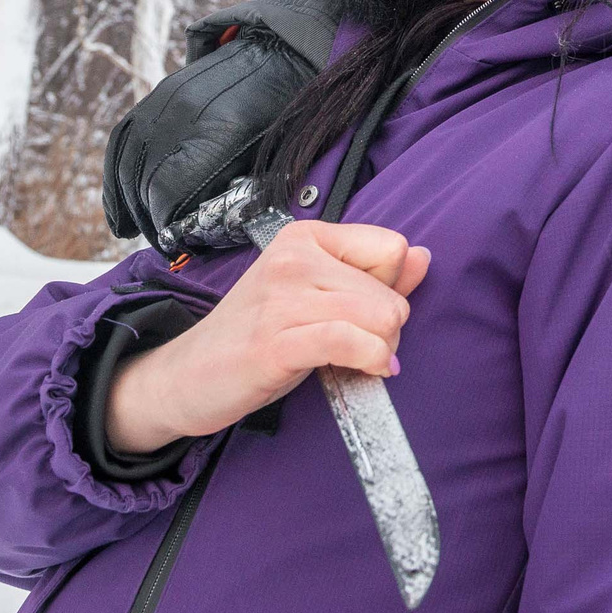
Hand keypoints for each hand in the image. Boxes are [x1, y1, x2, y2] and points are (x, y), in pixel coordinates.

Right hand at [105, 221, 431, 454]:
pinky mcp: (276, 342)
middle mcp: (293, 258)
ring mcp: (282, 299)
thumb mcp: (317, 294)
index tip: (366, 313)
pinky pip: (351, 342)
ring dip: (383, 349)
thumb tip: (423, 256)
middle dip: (389, 328)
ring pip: (379, 316)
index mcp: (304, 237)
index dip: (391, 287)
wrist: (188, 375)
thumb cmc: (258, 334)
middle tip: (362, 348)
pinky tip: (369, 370)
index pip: (391, 248)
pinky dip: (372, 360)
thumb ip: (372, 275)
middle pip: (391, 292)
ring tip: (362, 360)